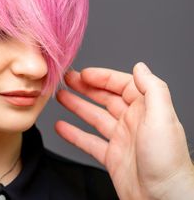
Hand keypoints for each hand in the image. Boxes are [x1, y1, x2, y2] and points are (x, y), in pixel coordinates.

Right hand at [55, 62, 193, 199]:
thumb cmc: (167, 161)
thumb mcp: (162, 117)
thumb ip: (152, 88)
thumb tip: (139, 67)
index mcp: (145, 108)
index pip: (121, 84)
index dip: (102, 77)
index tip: (84, 73)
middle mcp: (132, 121)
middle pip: (105, 98)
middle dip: (86, 87)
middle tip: (67, 80)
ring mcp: (121, 138)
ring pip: (94, 117)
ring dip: (77, 106)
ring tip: (60, 96)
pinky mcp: (112, 157)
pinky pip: (89, 141)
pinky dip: (74, 134)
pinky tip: (62, 127)